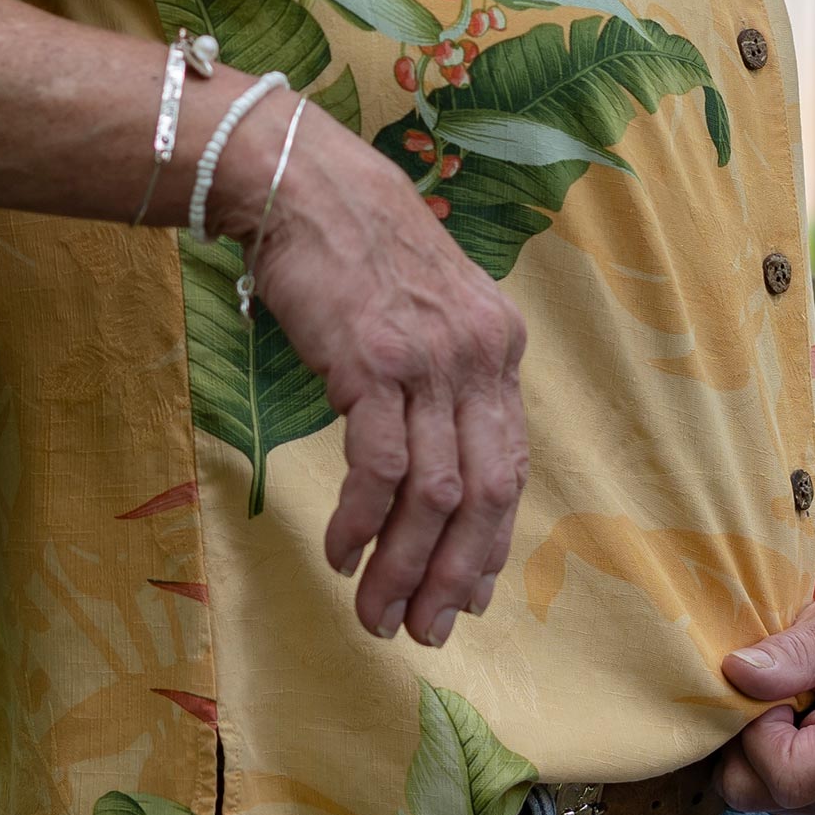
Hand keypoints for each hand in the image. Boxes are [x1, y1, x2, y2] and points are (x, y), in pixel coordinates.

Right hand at [232, 111, 526, 646]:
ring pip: (432, 496)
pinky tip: (340, 550)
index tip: (463, 597)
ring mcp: (430, 359)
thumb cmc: (354, 250)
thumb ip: (442, 380)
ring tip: (371, 609)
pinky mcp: (375, 363)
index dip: (488, 544)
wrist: (305, 184)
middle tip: (420, 629)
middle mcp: (479, 355)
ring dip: (400, 566)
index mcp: (499, 346)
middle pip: (480, 495)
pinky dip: (360, 521)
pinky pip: (378, 469)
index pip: (509, 468)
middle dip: (450, 575)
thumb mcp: (425, 311)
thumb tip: (436, 474)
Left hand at [710, 586, 814, 814]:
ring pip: (759, 801)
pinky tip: (796, 731)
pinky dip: (769, 769)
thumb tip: (736, 673)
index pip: (784, 776)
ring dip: (757, 754)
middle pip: (760, 796)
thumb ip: (793, 650)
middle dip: (745, 744)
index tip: (772, 692)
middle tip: (769, 697)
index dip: (756, 732)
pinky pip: (775, 805)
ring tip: (792, 710)